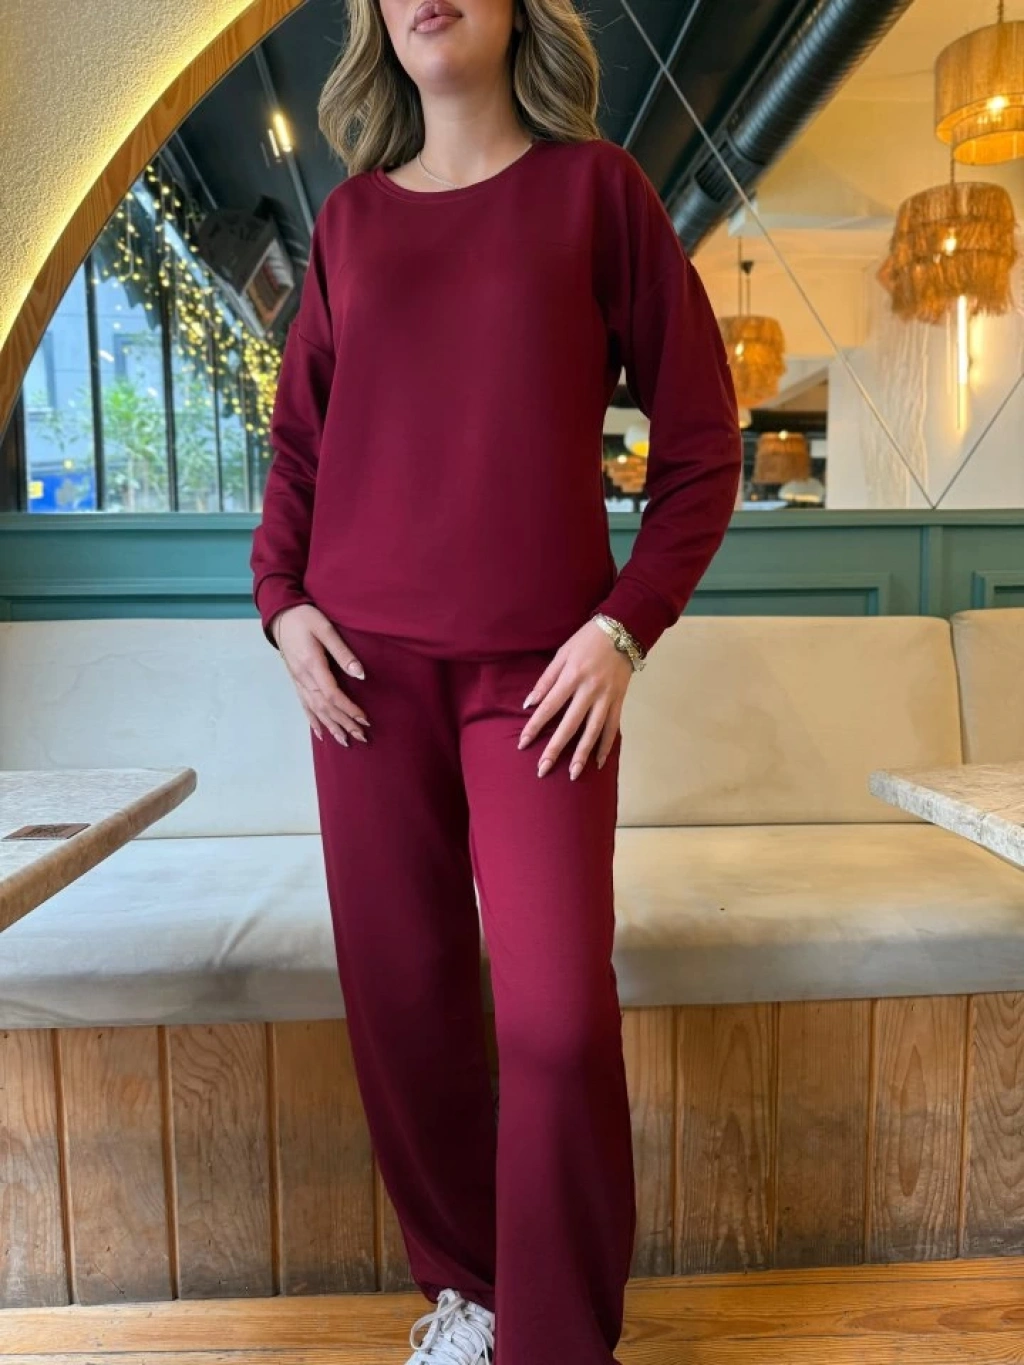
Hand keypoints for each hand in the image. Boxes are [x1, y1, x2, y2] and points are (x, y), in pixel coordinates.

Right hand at [271, 604, 370, 745]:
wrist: (281, 615)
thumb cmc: (305, 617)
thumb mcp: (325, 629)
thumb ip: (342, 653)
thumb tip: (360, 674)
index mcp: (312, 665)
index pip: (332, 695)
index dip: (349, 709)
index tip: (364, 719)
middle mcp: (303, 678)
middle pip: (325, 707)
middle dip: (344, 723)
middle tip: (362, 737)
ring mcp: (298, 681)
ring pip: (315, 710)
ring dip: (331, 726)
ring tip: (345, 741)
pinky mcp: (296, 680)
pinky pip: (304, 705)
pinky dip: (313, 720)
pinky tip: (320, 733)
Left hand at [518, 617, 634, 779]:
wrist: (622, 631)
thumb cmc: (587, 640)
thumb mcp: (562, 653)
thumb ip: (546, 680)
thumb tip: (529, 703)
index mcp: (572, 676)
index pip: (549, 707)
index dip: (535, 726)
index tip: (523, 744)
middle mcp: (589, 690)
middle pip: (570, 725)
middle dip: (555, 749)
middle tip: (543, 769)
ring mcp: (607, 698)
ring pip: (593, 731)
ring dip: (582, 754)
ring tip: (573, 774)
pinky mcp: (619, 701)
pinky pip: (613, 727)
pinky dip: (606, 746)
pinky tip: (598, 762)